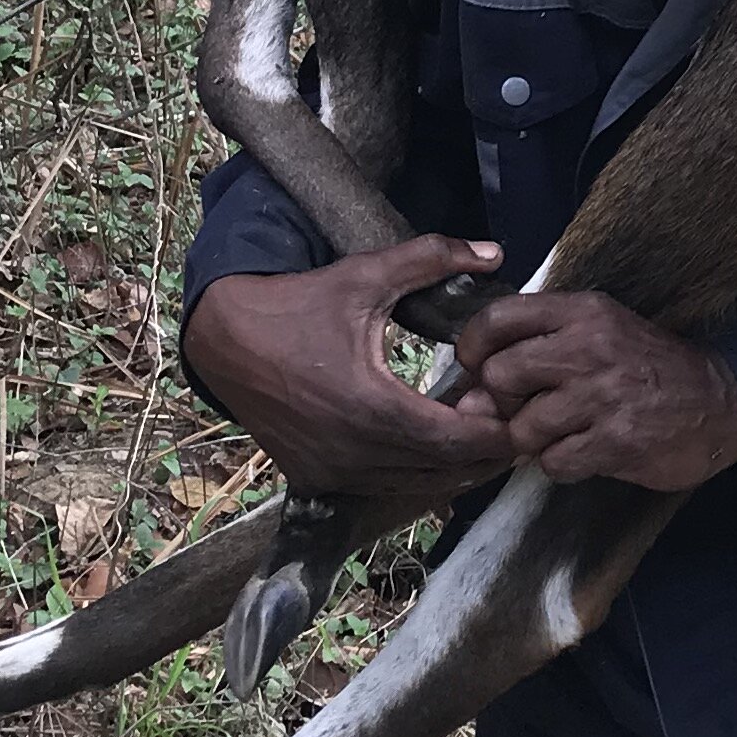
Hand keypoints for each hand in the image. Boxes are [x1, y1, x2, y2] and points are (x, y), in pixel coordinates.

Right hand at [185, 239, 518, 508]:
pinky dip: (413, 470)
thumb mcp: (365, 276)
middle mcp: (354, 453)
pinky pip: (383, 487)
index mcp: (372, 408)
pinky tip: (425, 439)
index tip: (511, 402)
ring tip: (467, 423)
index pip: (459, 441)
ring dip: (450, 463)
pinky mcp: (316, 479)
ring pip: (417, 486)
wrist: (225, 339)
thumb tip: (492, 250)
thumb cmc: (297, 306)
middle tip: (500, 413)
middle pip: (446, 471)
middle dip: (482, 446)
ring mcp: (333, 473)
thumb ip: (432, 260)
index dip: (495, 427)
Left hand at [452, 289, 736, 491]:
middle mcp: (590, 347)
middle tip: (531, 409)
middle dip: (506, 402)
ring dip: (536, 440)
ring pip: (523, 427)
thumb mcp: (599, 333)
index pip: (499, 318)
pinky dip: (563, 463)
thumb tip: (466, 397)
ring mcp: (604, 396)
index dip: (474, 348)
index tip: (480, 368)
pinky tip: (588, 450)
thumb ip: (535, 349)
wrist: (722, 403)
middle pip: (501, 376)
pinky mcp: (617, 440)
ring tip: (566, 432)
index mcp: (584, 312)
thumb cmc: (649, 367)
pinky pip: (554, 462)